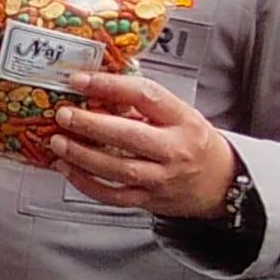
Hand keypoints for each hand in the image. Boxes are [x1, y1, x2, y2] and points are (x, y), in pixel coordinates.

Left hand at [46, 71, 237, 218]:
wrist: (222, 183)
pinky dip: (86, 183)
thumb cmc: (193, 142)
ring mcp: (162, 178)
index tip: (80, 80)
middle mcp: (174, 149)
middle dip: (90, 125)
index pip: (145, 96)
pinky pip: (113, 195)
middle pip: (129, 136)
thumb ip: (142, 103)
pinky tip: (67, 169)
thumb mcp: (179, 114)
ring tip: (58, 142)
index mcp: (182, 119)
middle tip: (64, 115)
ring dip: (82, 155)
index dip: (110, 86)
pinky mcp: (150, 200)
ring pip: (118, 169)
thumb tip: (96, 87)